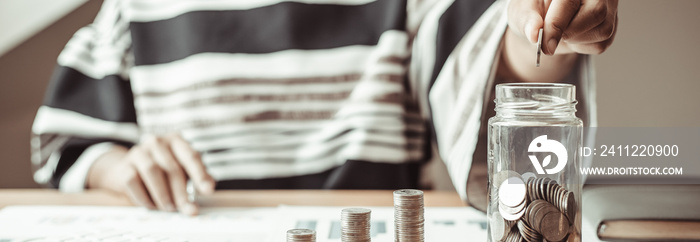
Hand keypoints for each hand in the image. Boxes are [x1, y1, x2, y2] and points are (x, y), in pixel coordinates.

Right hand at [87, 134, 215, 214]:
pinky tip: (151, 205)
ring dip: (163, 195)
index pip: (191, 157)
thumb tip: (208, 187)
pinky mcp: (124, 166)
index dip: (200, 175)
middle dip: (182, 193)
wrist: (126, 169)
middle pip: (173, 168)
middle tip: (188, 209)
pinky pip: (134, 182)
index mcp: (176, 141)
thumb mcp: (182, 170)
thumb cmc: (161, 171)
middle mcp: (157, 142)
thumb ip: (197, 177)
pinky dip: (145, 197)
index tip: (208, 191)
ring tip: (169, 208)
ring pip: (153, 172)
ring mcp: (139, 152)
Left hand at [508, 0, 617, 55]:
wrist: (542, 21)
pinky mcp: (612, 24)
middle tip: (549, 38)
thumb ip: (527, 20)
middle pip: (596, 13)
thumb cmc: (533, 10)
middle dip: (568, 32)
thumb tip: (533, 34)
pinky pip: (601, 44)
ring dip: (574, 41)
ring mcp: (609, 5)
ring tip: (561, 31)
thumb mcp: (522, 11)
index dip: (556, 24)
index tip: (544, 45)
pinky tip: (572, 35)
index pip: (569, 0)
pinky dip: (581, 47)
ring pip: (602, 31)